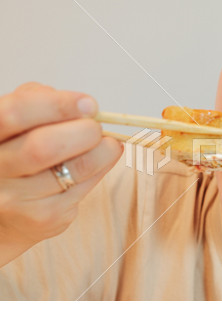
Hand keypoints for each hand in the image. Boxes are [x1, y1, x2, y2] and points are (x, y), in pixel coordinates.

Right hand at [0, 83, 122, 266]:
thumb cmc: (17, 150)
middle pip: (43, 148)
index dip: (58, 105)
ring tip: (109, 143)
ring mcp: (16, 199)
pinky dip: (101, 170)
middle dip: (83, 132)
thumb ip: (40, 102)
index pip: (15, 114)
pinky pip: (84, 189)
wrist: (6, 208)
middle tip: (97, 128)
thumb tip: (86, 107)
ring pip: (74, 170)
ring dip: (102, 152)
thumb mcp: (18, 121)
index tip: (89, 104)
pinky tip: (100, 162)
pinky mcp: (44, 218)